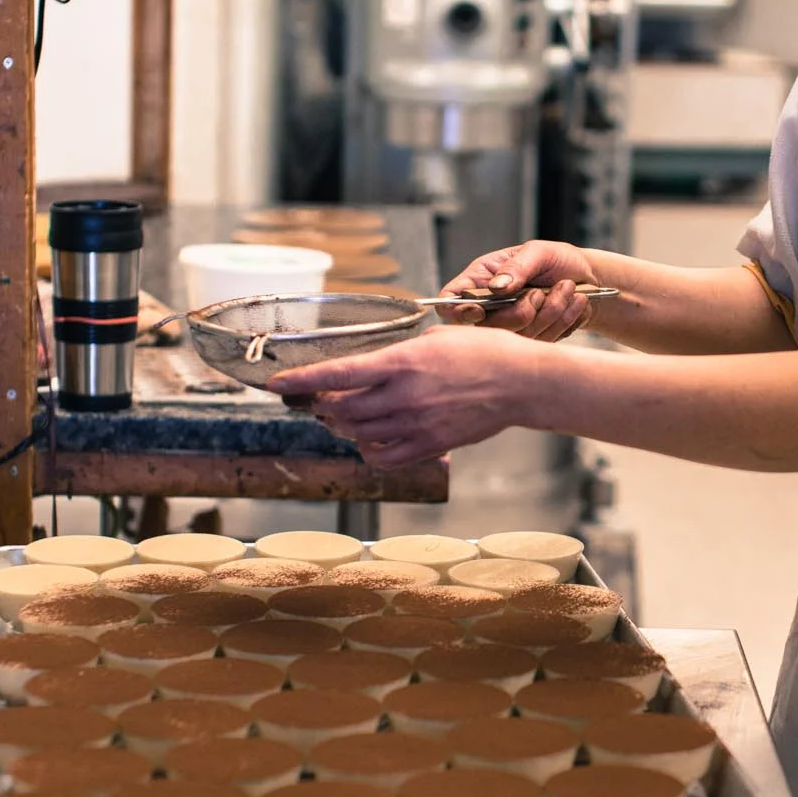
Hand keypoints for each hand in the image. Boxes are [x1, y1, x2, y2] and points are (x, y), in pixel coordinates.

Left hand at [266, 326, 546, 467]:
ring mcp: (416, 424)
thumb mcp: (432, 339)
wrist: (520, 382)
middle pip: (340, 410)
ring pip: (357, 434)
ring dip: (341, 426)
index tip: (276, 385)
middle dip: (320, 405)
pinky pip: (383, 457)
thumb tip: (369, 369)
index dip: (301, 381)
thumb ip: (396, 356)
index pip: (337, 374)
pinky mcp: (430, 445)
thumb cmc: (482, 352)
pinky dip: (367, 451)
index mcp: (402, 362)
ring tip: (342, 416)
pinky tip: (369, 440)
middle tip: (316, 398)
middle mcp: (404, 396)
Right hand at [440, 240, 598, 340]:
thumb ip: (517, 267)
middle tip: (540, 292)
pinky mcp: (534, 341)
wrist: (587, 278)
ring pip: (522, 335)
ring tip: (567, 288)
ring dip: (551, 310)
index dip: (456, 310)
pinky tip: (574, 302)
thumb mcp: (539, 252)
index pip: (452, 300)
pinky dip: (565, 320)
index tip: (477, 311)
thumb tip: (496, 287)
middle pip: (489, 328)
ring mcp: (513, 328)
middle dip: (522, 311)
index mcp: (482, 279)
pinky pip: (545, 341)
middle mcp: (492, 307)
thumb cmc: (557, 260)